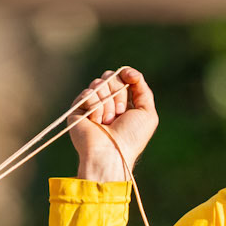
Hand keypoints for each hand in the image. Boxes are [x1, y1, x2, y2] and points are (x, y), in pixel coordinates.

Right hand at [68, 66, 157, 181]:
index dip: (126, 75)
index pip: (122, 77)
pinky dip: (94, 106)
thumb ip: (143, 89)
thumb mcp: (147, 112)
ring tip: (108, 121)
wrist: (111, 153)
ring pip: (98, 84)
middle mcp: (107, 102)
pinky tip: (96, 121)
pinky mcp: (78, 110)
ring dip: (107, 102)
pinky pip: (86, 94)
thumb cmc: (131, 137)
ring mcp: (92, 105)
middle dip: (118, 92)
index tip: (130, 78)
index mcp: (124, 102)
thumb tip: (128, 72)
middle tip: (120, 113)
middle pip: (110, 77)